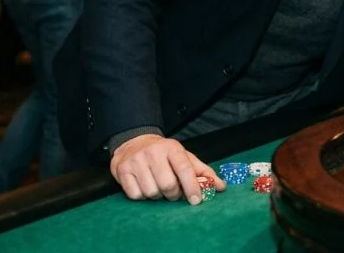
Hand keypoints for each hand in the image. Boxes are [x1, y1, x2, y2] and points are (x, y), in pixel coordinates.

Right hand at [110, 134, 224, 203]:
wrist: (133, 142)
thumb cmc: (163, 153)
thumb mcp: (184, 157)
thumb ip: (202, 172)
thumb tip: (221, 187)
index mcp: (172, 148)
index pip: (184, 168)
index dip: (192, 186)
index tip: (196, 200)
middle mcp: (153, 153)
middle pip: (167, 184)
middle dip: (173, 194)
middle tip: (174, 193)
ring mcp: (136, 161)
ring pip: (151, 192)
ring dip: (158, 196)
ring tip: (159, 187)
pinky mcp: (122, 171)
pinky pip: (136, 195)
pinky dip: (143, 196)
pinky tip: (145, 186)